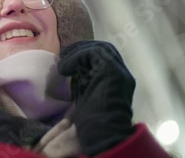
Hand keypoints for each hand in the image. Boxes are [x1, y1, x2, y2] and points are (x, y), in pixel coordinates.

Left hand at [58, 40, 135, 155]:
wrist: (103, 134)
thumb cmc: (93, 123)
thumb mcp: (86, 98)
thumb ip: (84, 83)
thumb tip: (72, 72)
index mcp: (116, 81)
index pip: (104, 58)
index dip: (85, 55)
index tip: (67, 61)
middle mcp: (121, 74)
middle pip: (103, 49)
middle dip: (82, 49)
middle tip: (64, 56)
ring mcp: (119, 71)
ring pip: (99, 49)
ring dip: (77, 53)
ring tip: (63, 64)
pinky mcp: (111, 70)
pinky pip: (93, 53)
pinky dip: (76, 57)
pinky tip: (65, 69)